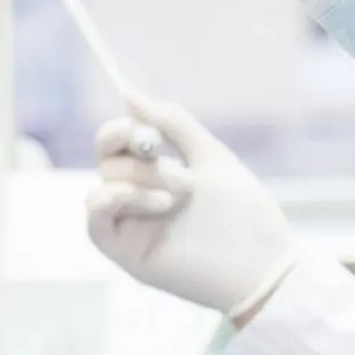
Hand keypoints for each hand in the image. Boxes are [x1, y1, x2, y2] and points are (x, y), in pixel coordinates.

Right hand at [86, 91, 301, 317]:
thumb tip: (129, 94)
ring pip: (102, 183)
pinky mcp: (125, 250)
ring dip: (139, 179)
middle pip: (107, 159)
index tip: (145, 130)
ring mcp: (130, 223)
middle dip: (136, 155)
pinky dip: (112, 200)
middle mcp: (139, 195)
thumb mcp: (208, 154)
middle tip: (170, 163)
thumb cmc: (242, 209)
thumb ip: (171, 122)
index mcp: (156, 172)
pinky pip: (94, 219)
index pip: (117, 142)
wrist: (260, 260)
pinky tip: (154, 201)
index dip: (121, 130)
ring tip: (179, 195)